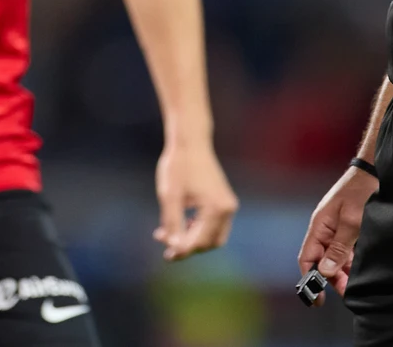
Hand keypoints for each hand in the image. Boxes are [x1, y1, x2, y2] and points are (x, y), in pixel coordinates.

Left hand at [154, 139, 238, 260]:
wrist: (190, 141)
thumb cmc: (178, 166)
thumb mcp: (169, 196)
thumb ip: (172, 224)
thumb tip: (175, 248)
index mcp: (217, 208)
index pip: (199, 241)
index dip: (181, 249)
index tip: (164, 251)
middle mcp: (228, 209)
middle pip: (209, 243)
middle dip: (188, 246)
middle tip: (165, 244)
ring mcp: (228, 204)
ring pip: (212, 236)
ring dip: (192, 238)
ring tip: (167, 233)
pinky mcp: (223, 200)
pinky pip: (214, 225)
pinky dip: (198, 229)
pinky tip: (181, 223)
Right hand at [297, 166, 378, 302]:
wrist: (375, 171)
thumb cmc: (362, 192)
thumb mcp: (352, 222)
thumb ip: (339, 247)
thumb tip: (325, 270)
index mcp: (319, 226)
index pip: (307, 259)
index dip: (310, 280)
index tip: (317, 298)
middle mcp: (324, 229)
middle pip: (321, 261)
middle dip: (331, 279)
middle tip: (346, 293)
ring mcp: (336, 228)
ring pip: (334, 257)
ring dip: (343, 271)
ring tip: (355, 284)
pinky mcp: (348, 227)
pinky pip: (344, 250)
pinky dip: (350, 261)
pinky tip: (360, 269)